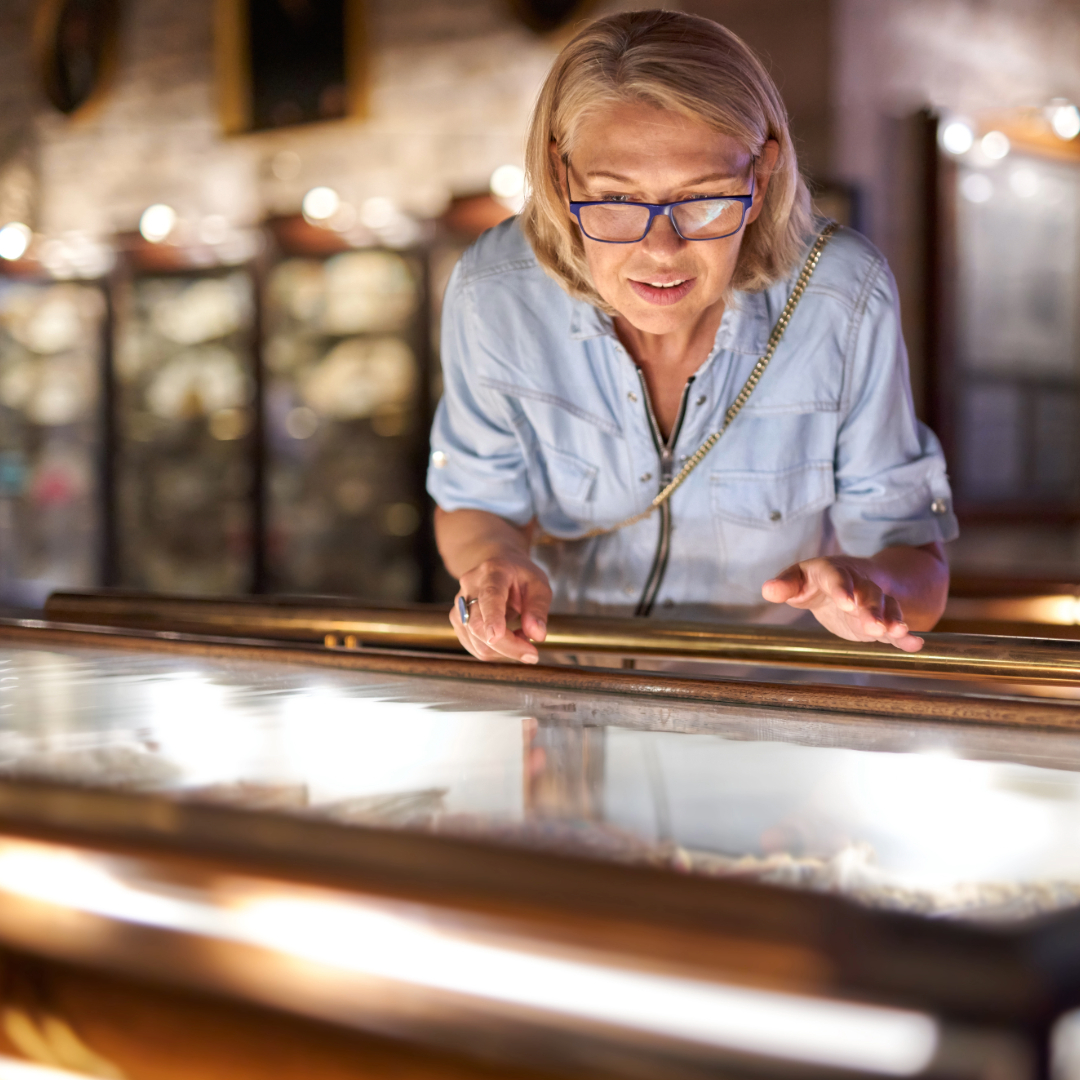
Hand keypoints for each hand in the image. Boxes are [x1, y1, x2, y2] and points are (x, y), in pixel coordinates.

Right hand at [451, 555, 551, 663]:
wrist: (497, 569)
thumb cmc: (520, 577)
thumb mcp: (539, 586)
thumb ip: (538, 609)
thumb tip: (537, 635)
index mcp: (493, 572)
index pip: (489, 596)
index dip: (492, 617)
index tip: (495, 636)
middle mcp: (470, 586)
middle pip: (479, 625)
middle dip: (507, 647)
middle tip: (533, 654)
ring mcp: (459, 604)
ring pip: (476, 641)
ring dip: (503, 649)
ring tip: (521, 636)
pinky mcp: (457, 620)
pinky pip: (475, 646)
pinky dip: (495, 650)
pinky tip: (507, 638)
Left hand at [761, 556, 924, 651]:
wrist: (850, 581)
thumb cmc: (817, 581)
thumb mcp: (800, 579)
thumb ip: (786, 585)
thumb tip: (768, 589)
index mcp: (833, 572)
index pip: (837, 577)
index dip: (842, 589)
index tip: (845, 603)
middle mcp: (858, 584)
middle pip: (869, 593)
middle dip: (872, 609)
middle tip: (875, 626)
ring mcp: (873, 602)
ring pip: (887, 608)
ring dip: (892, 620)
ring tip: (898, 632)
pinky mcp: (882, 621)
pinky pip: (897, 626)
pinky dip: (906, 636)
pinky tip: (915, 644)